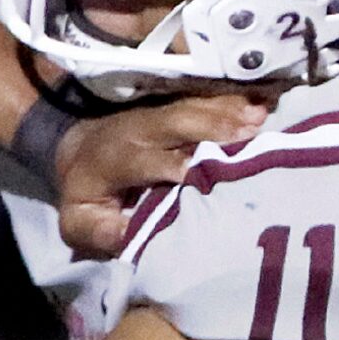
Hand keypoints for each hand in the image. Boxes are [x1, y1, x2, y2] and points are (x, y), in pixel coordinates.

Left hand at [52, 93, 270, 256]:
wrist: (78, 155)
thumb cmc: (87, 199)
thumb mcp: (80, 222)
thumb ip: (101, 231)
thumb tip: (131, 238)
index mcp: (108, 161)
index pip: (140, 161)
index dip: (167, 164)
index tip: (196, 172)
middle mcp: (131, 132)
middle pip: (171, 123)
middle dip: (208, 127)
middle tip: (247, 137)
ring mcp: (153, 116)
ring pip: (189, 108)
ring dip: (225, 112)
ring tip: (260, 119)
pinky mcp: (169, 109)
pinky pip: (201, 101)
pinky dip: (230, 103)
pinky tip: (257, 106)